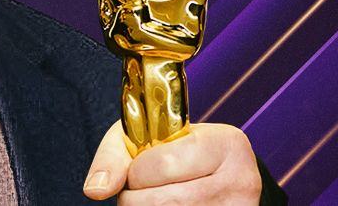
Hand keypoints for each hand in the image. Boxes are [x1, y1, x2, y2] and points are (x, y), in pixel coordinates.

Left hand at [83, 121, 260, 203]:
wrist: (216, 172)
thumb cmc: (177, 151)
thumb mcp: (146, 137)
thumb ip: (115, 156)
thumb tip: (96, 189)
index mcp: (225, 144)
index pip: (162, 164)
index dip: (137, 172)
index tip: (140, 168)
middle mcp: (241, 180)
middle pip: (164, 201)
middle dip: (136, 197)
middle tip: (141, 189)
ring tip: (153, 197)